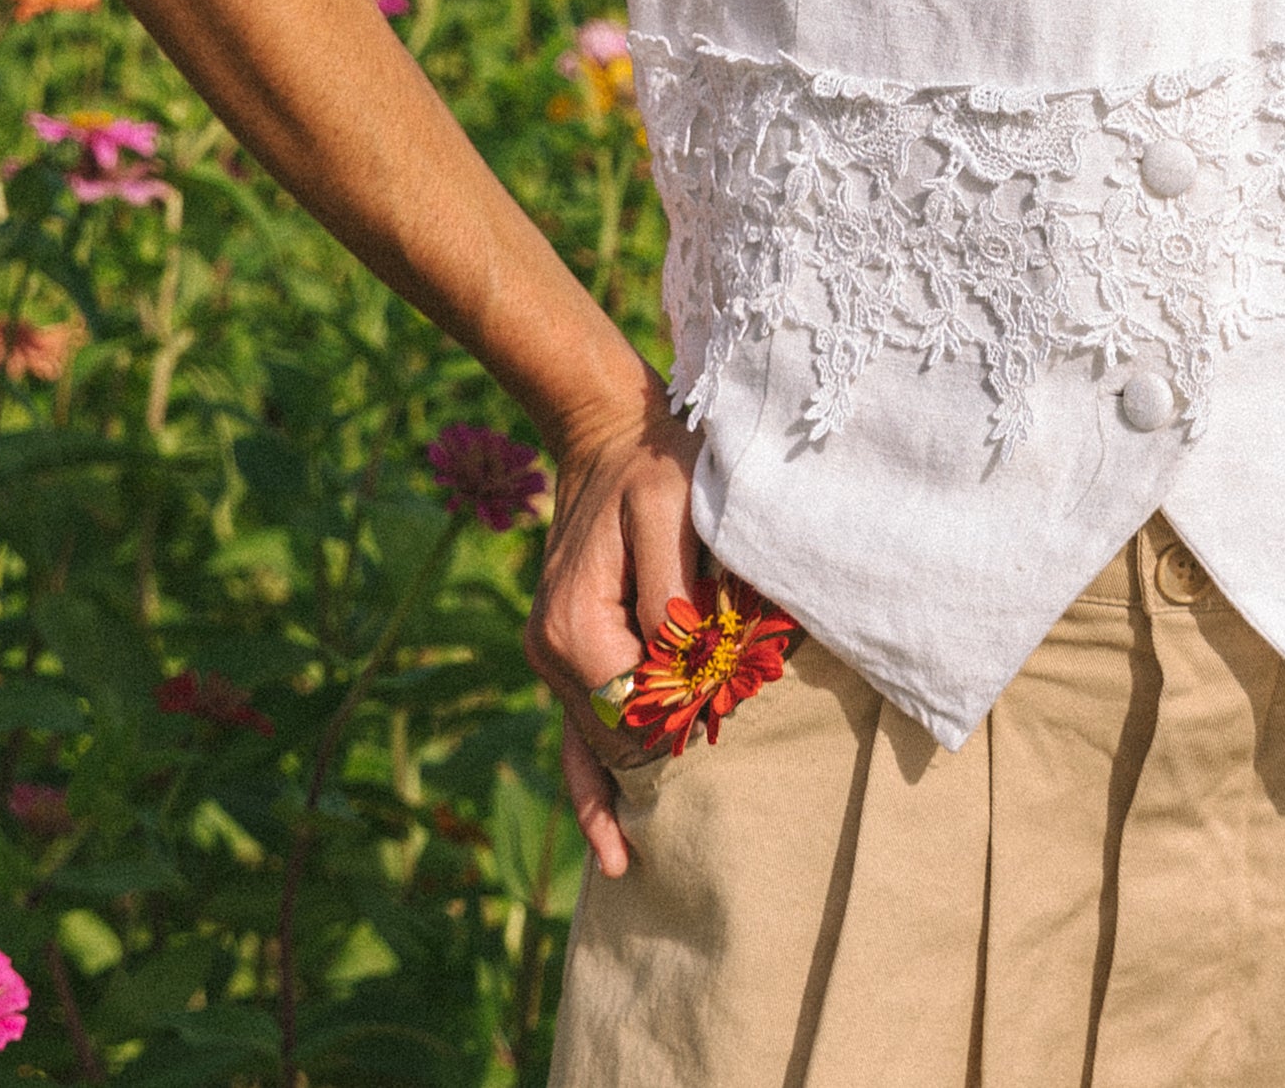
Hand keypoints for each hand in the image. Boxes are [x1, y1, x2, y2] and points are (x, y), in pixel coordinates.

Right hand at [523, 401, 704, 877]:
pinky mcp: (565, 658)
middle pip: (622, 738)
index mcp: (577, 628)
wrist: (603, 429)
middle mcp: (554, 655)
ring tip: (649, 855)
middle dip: (673, 748)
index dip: (689, 713)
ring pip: (602, 747)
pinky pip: (576, 741)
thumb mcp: (671, 511)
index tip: (731, 697)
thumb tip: (686, 668)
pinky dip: (593, 794)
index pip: (641, 709)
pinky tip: (612, 847)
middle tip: (724, 765)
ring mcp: (553, 661)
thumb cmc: (650, 463)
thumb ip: (675, 594)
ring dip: (641, 776)